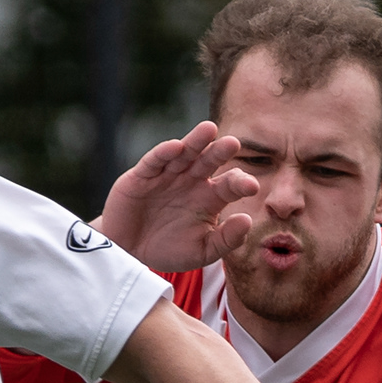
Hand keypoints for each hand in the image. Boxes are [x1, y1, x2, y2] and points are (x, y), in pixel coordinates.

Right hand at [100, 122, 260, 271]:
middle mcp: (192, 181)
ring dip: (196, 141)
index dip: (241, 183)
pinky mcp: (143, 176)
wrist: (130, 253)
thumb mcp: (202, 252)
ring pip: (185, 154)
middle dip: (220, 152)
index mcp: (211, 197)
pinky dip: (164, 153)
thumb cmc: (169, 250)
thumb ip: (226, 239)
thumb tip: (247, 220)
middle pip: (209, 161)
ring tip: (209, 129)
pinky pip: (155, 161)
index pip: (231, 184)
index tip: (252, 187)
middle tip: (234, 144)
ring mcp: (168, 175)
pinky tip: (176, 147)